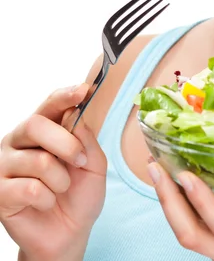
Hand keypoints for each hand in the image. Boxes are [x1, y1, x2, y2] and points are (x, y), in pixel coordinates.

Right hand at [0, 84, 106, 260]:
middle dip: (65, 143)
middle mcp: (19, 142)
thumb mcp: (94, 165)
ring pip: (37, 160)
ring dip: (60, 179)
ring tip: (61, 189)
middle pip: (35, 125)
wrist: (69, 234)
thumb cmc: (79, 195)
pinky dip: (47, 198)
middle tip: (80, 161)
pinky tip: (45, 202)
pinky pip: (29, 189)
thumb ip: (87, 140)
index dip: (65, 96)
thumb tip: (76, 116)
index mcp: (43, 130)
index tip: (83, 90)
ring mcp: (5, 166)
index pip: (50, 104)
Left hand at [149, 129, 213, 260]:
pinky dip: (184, 213)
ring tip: (161, 170)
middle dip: (169, 202)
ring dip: (170, 207)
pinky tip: (183, 188)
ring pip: (189, 241)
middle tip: (157, 163)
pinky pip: (199, 238)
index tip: (186, 175)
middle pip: (192, 238)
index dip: (203, 205)